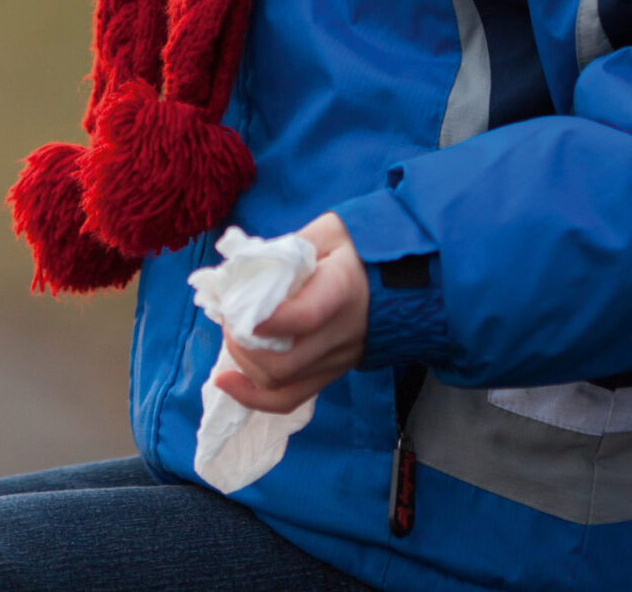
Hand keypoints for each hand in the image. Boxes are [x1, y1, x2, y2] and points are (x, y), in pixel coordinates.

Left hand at [214, 212, 368, 414]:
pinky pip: (291, 399)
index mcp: (343, 289)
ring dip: (244, 367)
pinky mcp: (332, 373)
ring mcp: (338, 360)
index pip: (307, 316)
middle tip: (229, 319)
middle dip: (242, 346)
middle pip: (284, 363)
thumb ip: (286, 249)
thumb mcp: (327, 232)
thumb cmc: (360, 249)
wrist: (404, 279)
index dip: (268, 322)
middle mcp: (342, 333)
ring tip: (232, 339)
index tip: (239, 312)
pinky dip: (254, 396)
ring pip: (282, 385)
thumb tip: (243, 272)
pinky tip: (227, 381)